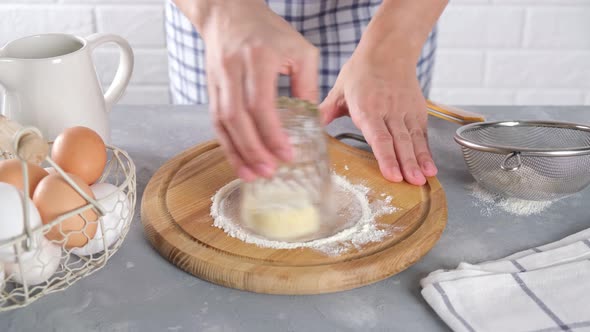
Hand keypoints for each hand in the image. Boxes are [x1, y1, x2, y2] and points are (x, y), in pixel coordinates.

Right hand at [194, 0, 318, 180]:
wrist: (228, 13)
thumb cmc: (268, 31)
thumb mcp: (300, 50)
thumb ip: (307, 85)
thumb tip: (312, 121)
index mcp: (257, 58)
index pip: (260, 104)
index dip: (272, 134)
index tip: (286, 154)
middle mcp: (232, 69)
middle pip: (236, 118)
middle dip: (253, 149)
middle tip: (269, 171)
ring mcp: (217, 79)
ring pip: (222, 123)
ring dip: (236, 152)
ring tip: (252, 175)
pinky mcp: (210, 88)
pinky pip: (215, 121)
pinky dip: (227, 144)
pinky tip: (239, 160)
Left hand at [320, 57, 437, 185]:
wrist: (389, 49)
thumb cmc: (361, 71)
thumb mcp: (339, 89)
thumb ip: (325, 111)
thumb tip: (308, 126)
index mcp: (367, 108)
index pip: (378, 136)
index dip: (386, 157)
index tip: (391, 174)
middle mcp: (389, 111)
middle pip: (398, 141)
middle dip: (406, 163)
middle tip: (412, 183)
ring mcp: (405, 112)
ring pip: (413, 139)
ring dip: (419, 160)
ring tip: (423, 179)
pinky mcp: (417, 111)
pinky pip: (422, 134)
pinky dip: (427, 152)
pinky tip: (430, 168)